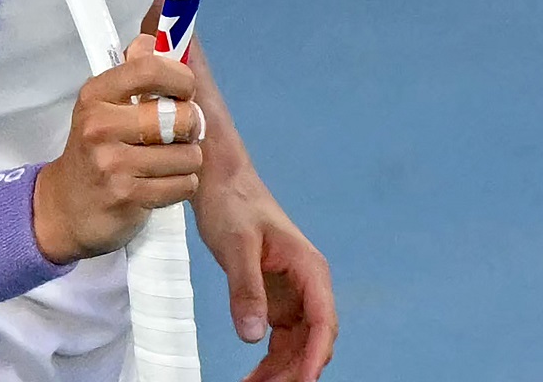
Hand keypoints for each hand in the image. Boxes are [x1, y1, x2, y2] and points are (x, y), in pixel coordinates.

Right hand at [34, 35, 206, 261]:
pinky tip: (164, 183)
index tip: (184, 91)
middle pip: (179, 116)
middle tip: (179, 134)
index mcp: (97, 94)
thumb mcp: (104, 105)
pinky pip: (183, 184)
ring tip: (169, 162)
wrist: (67, 206)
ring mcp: (112, 162)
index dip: (181, 79)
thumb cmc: (95, 148)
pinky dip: (183, 185)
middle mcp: (100, 124)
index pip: (150, 69)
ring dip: (188, 161)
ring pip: (188, 155)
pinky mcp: (126, 196)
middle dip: (190, 127)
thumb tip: (152, 39)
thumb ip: (133, 72)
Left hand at [194, 166, 336, 381]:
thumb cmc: (233, 202)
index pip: (323, 320)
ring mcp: (292, 293)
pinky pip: (280, 339)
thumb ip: (246, 289)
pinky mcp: (275, 298)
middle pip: (312, 340)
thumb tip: (253, 336)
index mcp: (309, 268)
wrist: (220, 180)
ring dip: (281, 371)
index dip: (316, 355)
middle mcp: (307, 284)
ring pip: (296, 345)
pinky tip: (253, 376)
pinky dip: (269, 360)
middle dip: (294, 370)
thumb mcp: (236, 245)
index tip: (303, 381)